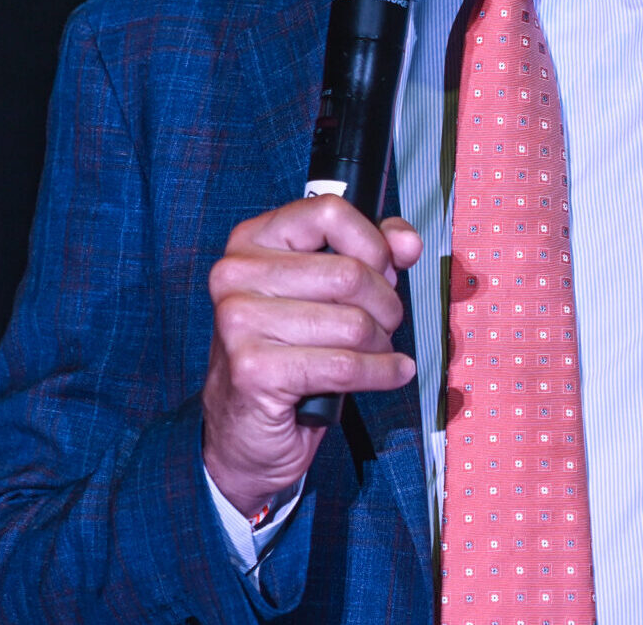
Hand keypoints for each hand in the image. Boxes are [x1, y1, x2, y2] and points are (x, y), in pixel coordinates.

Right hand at [200, 196, 420, 515]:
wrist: (244, 431)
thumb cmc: (287, 354)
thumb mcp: (324, 294)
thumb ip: (369, 256)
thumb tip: (406, 242)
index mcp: (251, 242)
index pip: (328, 212)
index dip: (373, 242)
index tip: (386, 267)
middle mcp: (236, 275)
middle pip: (350, 273)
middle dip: (385, 305)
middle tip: (384, 325)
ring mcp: (239, 322)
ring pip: (354, 323)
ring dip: (382, 344)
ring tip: (377, 353)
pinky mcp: (254, 369)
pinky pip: (346, 365)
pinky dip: (382, 372)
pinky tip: (391, 373)